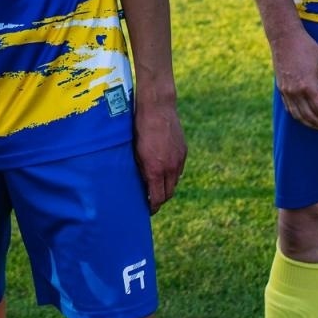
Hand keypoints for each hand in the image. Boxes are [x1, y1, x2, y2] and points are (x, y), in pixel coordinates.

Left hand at [133, 98, 185, 213]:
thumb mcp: (135, 152)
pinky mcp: (183, 151)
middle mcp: (170, 167)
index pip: (158, 198)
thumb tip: (143, 184)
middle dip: (160, 199)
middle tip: (152, 200)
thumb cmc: (139, 128)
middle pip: (169, 193)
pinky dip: (172, 173)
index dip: (153, 207)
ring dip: (167, 186)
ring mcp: (179, 159)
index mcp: (155, 170)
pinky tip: (163, 169)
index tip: (148, 210)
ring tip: (157, 185)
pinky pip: (179, 168)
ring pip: (175, 181)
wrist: (157, 107)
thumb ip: (141, 170)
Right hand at [273, 26, 317, 130]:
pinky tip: (306, 118)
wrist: (284, 38)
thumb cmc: (307, 48)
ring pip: (299, 116)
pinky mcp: (281, 89)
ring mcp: (286, 92)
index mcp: (308, 86)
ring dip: (311, 124)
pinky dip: (299, 117)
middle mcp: (296, 92)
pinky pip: (290, 109)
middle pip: (311, 117)